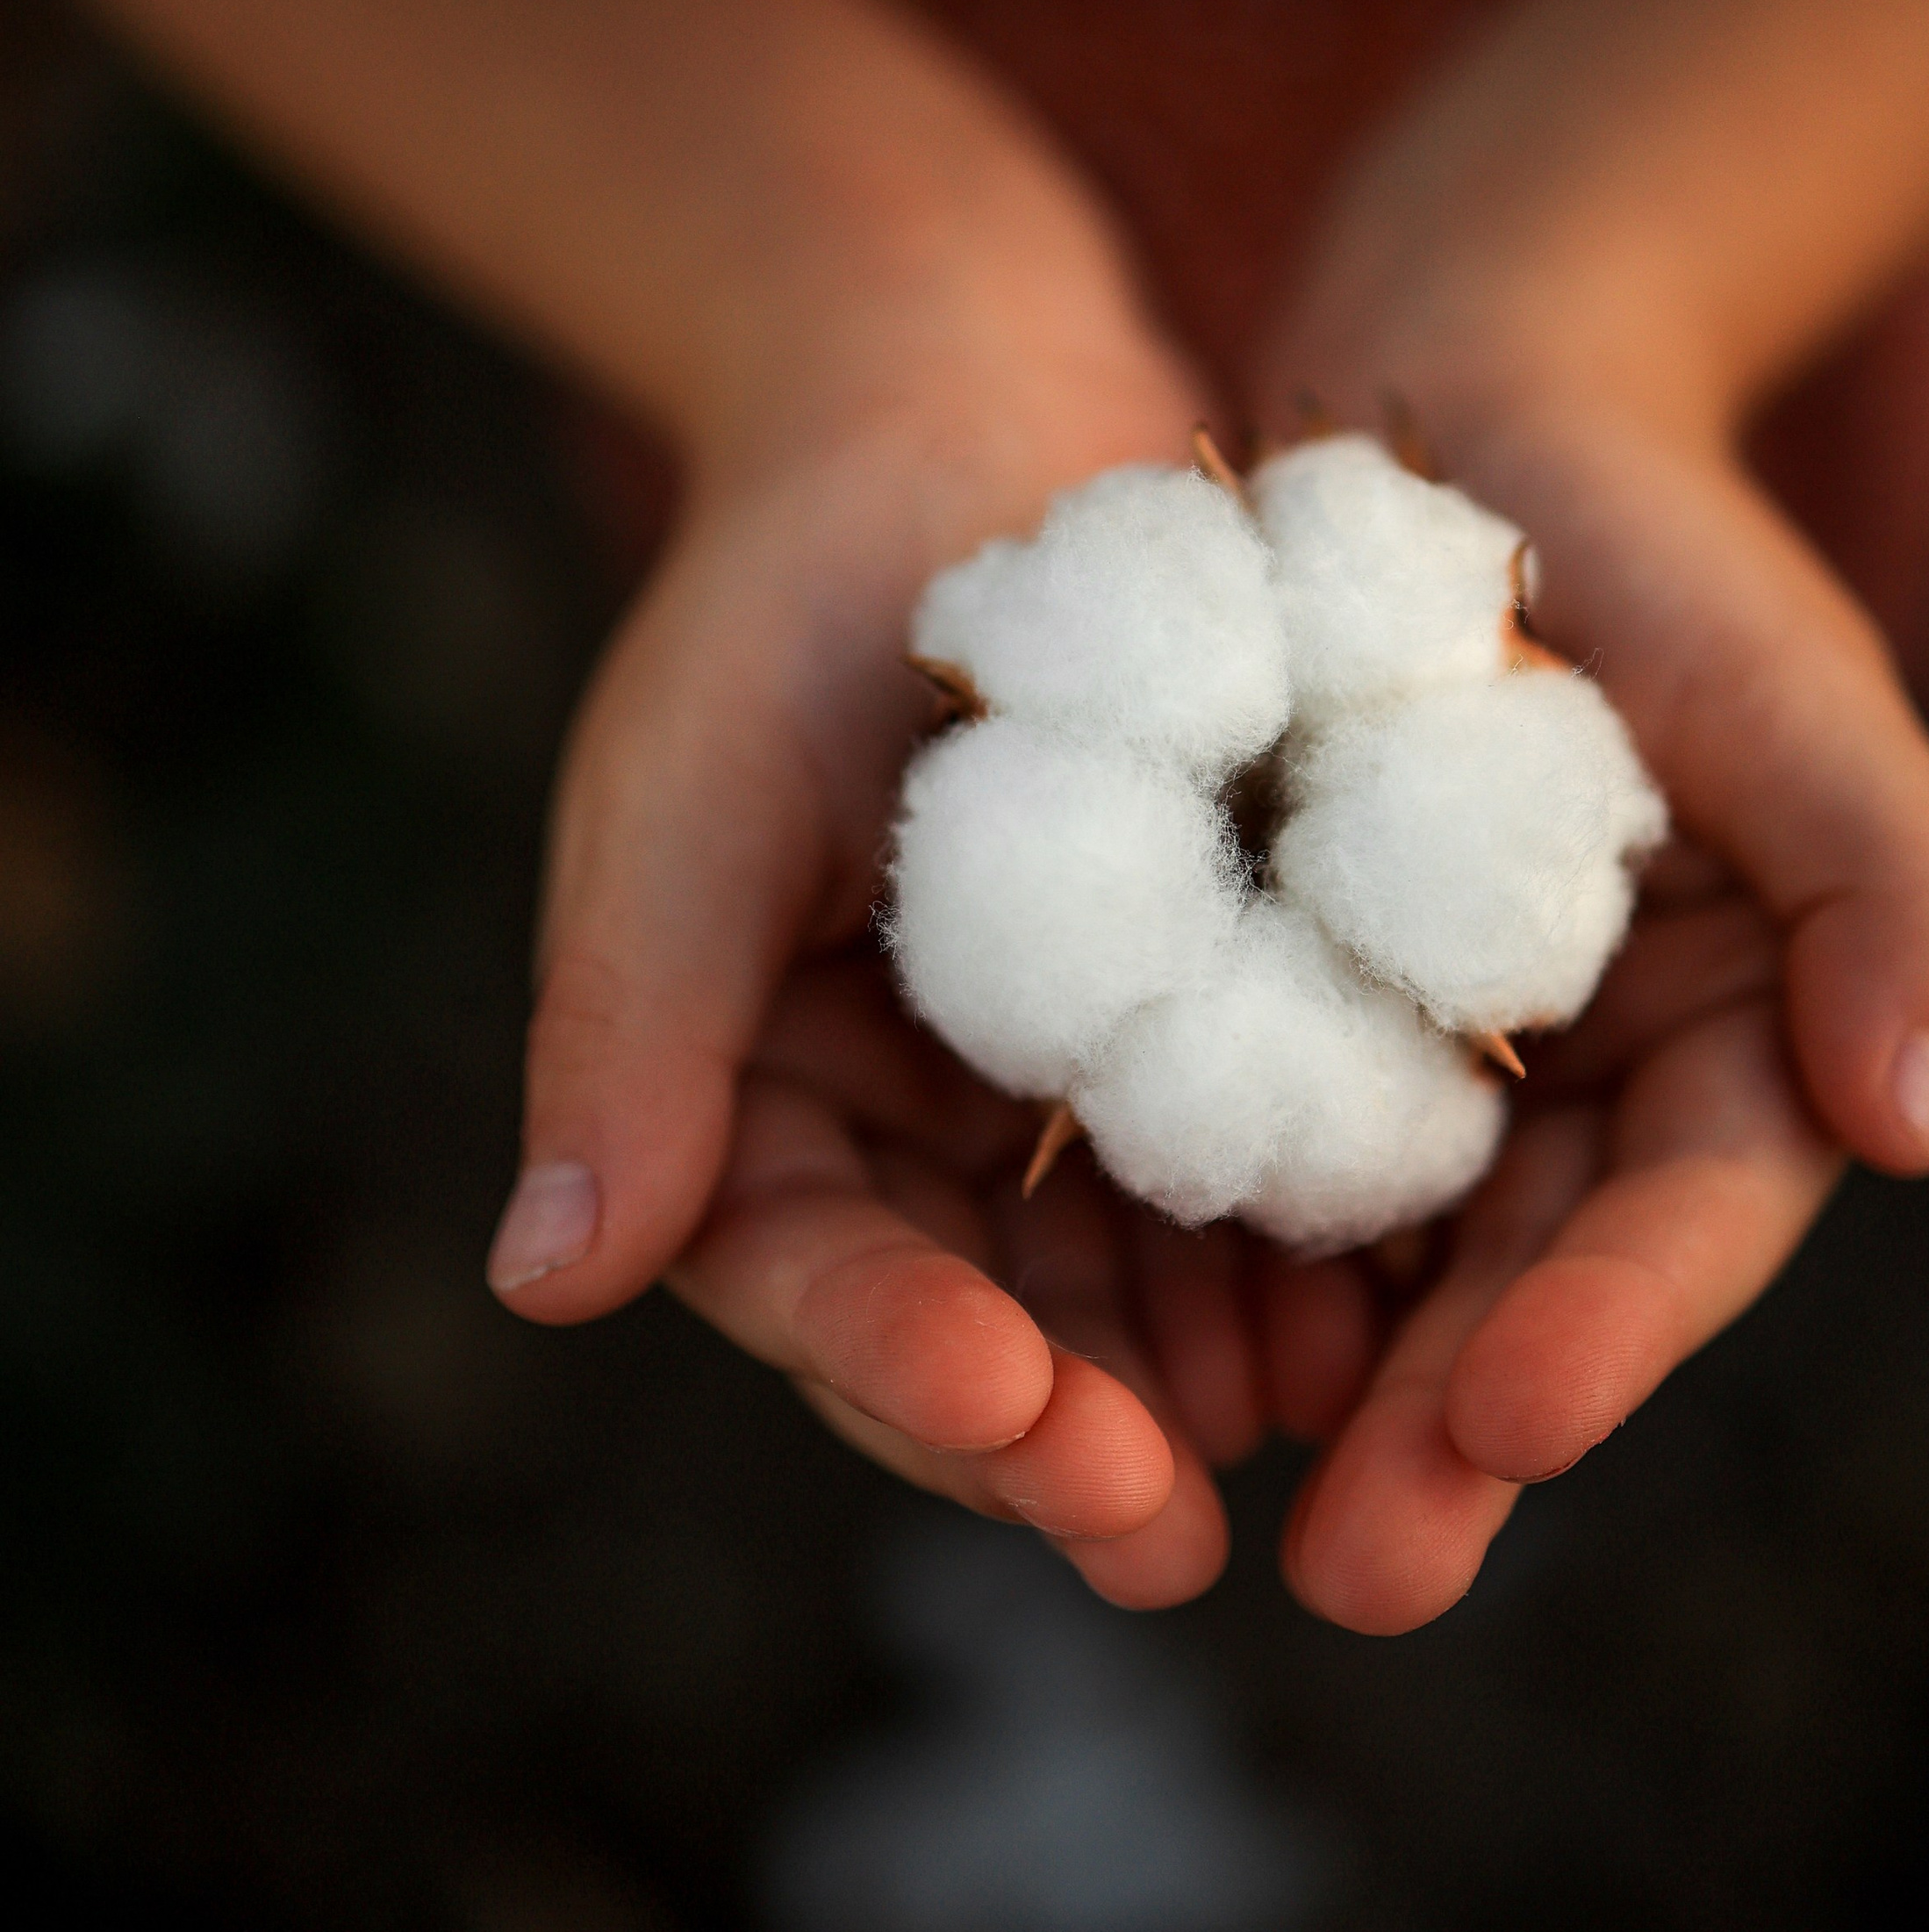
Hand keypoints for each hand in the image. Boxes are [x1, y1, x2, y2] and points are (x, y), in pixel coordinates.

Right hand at [490, 310, 1299, 1605]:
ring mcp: (1044, 1075)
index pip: (806, 1271)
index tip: (1004, 1410)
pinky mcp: (1189, 1004)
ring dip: (1196, 1369)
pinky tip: (1381, 1301)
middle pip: (973, 1315)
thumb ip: (631, 1027)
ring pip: (1119, 1274)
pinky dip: (1296, 1233)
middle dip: (1062, 1427)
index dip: (893, 1359)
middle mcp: (894, 1118)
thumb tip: (544, 1281)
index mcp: (743, 1092)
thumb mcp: (694, 792)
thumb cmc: (786, 584)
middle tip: (1162, 1533)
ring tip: (1307, 1441)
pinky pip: (1241, 1152)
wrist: (958, 399)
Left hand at [1256, 397, 1928, 1633]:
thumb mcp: (1796, 677)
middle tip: (1358, 1576)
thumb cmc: (1656, 533)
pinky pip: (1259, 1146)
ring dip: (1318, 1392)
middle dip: (1453, 1432)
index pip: (1696, 1212)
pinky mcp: (1302, 1005)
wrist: (1465, 412)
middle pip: (1532, 1285)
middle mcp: (1597, 1078)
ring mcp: (1443, 1054)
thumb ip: (1893, 878)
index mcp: (1747, 1031)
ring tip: (1214, 1512)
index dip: (1618, 1327)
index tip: (1512, 1420)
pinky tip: (1119, 1348)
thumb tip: (1912, 1123)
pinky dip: (1208, 1248)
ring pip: (1386, 1260)